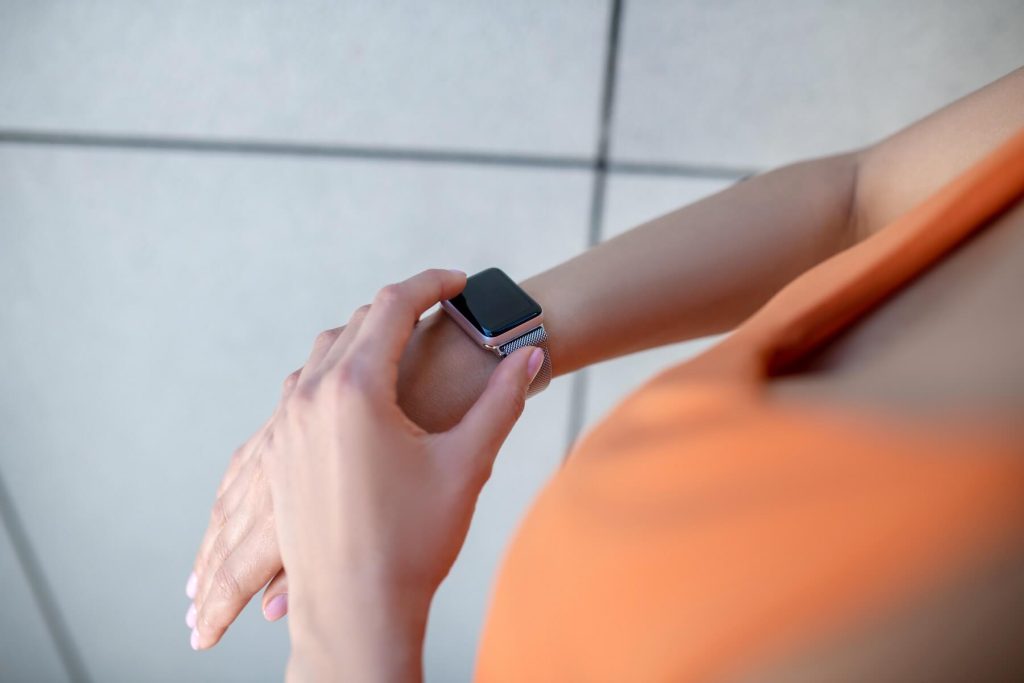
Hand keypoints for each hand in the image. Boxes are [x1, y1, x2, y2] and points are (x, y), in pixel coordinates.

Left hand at [184, 297, 499, 647]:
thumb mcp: (467, 463)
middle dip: (401, 309)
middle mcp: (310, 397)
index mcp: (355, 389)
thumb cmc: (411, 542)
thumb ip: (502, 401)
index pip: (394, 304)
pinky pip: (301, 388)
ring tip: (402, 349)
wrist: (353, 612)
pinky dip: (333, 372)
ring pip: (323, 353)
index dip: (433, 284)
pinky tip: (359, 394)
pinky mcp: (277, 452)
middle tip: (441, 315)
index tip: (460, 282)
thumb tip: (531, 356)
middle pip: (357, 322)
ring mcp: (286, 425)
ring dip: (363, 339)